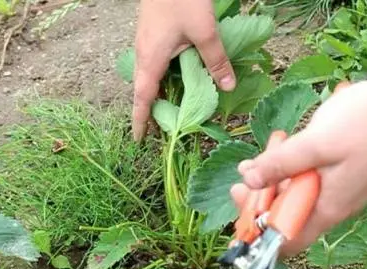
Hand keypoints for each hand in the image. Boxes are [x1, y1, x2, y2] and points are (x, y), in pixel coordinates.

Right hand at [132, 0, 235, 140]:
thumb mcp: (204, 31)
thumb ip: (215, 59)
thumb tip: (227, 86)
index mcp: (151, 58)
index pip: (142, 98)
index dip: (141, 120)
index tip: (139, 140)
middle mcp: (143, 53)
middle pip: (143, 89)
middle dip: (150, 111)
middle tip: (162, 129)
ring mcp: (145, 42)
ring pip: (148, 76)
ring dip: (156, 94)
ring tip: (169, 109)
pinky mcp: (151, 33)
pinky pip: (153, 63)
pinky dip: (161, 77)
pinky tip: (177, 77)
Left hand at [230, 80, 366, 256]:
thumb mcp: (315, 144)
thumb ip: (280, 165)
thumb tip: (248, 181)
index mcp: (327, 209)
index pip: (286, 239)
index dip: (258, 230)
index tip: (241, 203)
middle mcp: (331, 205)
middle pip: (286, 214)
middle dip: (260, 194)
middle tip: (245, 170)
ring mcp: (337, 188)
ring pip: (295, 191)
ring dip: (275, 173)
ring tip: (267, 147)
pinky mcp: (341, 171)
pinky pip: (308, 176)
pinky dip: (292, 162)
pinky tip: (284, 142)